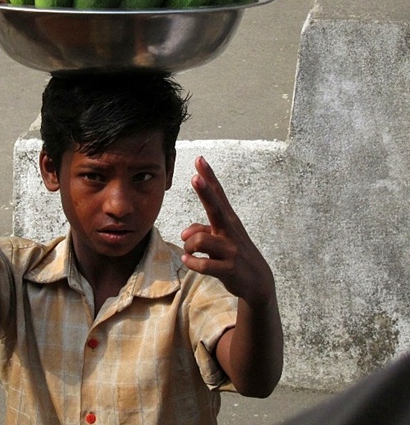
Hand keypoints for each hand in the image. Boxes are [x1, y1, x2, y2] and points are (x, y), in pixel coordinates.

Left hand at [181, 156, 274, 305]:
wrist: (257, 282)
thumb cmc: (233, 254)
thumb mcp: (218, 239)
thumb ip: (200, 231)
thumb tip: (184, 234)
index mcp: (228, 219)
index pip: (217, 193)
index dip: (208, 176)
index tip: (199, 159)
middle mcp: (230, 230)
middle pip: (216, 207)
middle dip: (205, 192)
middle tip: (195, 178)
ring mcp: (231, 249)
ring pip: (200, 240)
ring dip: (188, 246)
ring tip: (188, 252)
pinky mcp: (230, 268)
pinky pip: (203, 264)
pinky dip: (191, 262)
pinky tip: (188, 261)